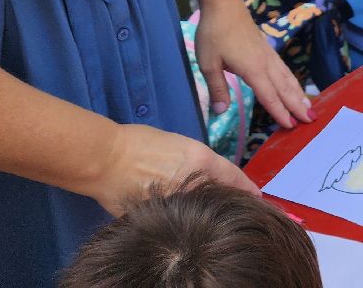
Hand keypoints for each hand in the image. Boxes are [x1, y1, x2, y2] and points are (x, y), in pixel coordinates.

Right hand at [88, 122, 258, 215]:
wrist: (105, 158)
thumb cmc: (139, 143)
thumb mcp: (179, 145)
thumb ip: (199, 162)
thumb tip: (209, 176)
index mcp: (201, 160)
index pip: (234, 178)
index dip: (247, 189)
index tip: (257, 196)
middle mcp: (193, 182)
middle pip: (220, 197)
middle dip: (226, 201)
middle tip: (231, 205)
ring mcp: (177, 201)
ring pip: (200, 210)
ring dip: (203, 210)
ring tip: (202, 211)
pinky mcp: (160, 215)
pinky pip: (178, 218)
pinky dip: (180, 218)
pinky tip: (178, 217)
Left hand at [194, 1, 312, 129]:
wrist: (224, 4)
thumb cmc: (214, 33)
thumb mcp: (208, 63)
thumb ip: (217, 88)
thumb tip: (220, 112)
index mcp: (253, 69)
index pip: (269, 95)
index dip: (280, 112)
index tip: (291, 126)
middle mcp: (265, 63)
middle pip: (284, 88)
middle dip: (297, 105)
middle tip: (311, 120)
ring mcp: (268, 54)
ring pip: (287, 78)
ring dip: (298, 94)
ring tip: (309, 107)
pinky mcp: (266, 48)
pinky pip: (283, 69)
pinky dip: (292, 81)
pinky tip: (293, 85)